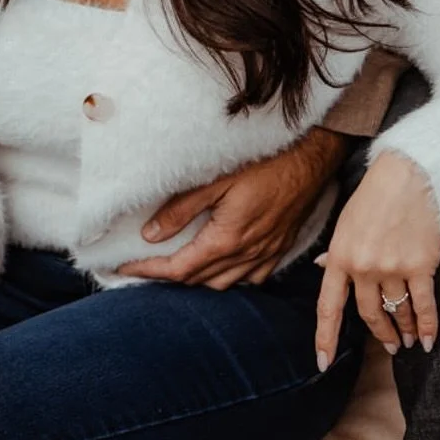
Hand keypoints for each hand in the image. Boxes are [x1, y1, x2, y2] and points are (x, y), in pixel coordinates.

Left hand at [115, 128, 349, 289]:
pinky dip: (230, 276)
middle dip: (169, 277)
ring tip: (178, 267)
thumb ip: (181, 209)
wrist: (314, 156)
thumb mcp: (215, 179)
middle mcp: (247, 254)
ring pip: (225, 283)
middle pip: (199, 280)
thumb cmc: (267, 161)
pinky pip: (251, 276)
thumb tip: (152, 234)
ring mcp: (267, 254)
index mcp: (227, 240)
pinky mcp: (280, 247)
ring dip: (199, 279)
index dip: (148, 271)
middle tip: (145, 266)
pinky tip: (221, 264)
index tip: (124, 268)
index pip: (178, 269)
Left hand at [313, 150, 439, 367]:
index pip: (328, 308)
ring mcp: (392, 268)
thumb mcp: (345, 223)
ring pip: (396, 311)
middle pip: (368, 314)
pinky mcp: (421, 265)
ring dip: (402, 330)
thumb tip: (320, 266)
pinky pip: (423, 304)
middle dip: (379, 334)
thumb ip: (335, 250)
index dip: (325, 338)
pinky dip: (426, 325)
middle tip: (389, 347)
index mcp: (339, 258)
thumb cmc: (375, 196)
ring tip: (407, 342)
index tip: (322, 363)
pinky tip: (427, 339)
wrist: (410, 174)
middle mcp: (363, 267)